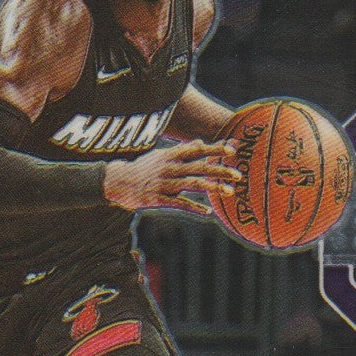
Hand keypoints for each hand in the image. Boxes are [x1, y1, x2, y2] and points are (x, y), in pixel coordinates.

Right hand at [103, 139, 238, 214]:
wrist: (118, 182)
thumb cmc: (142, 168)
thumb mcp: (161, 155)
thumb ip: (182, 150)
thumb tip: (200, 142)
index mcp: (170, 155)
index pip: (196, 149)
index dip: (214, 148)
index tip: (232, 149)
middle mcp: (169, 167)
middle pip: (199, 167)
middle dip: (219, 169)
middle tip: (238, 173)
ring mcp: (164, 183)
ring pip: (193, 185)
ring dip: (213, 187)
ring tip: (229, 191)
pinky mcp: (159, 199)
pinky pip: (180, 203)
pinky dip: (195, 207)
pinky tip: (208, 212)